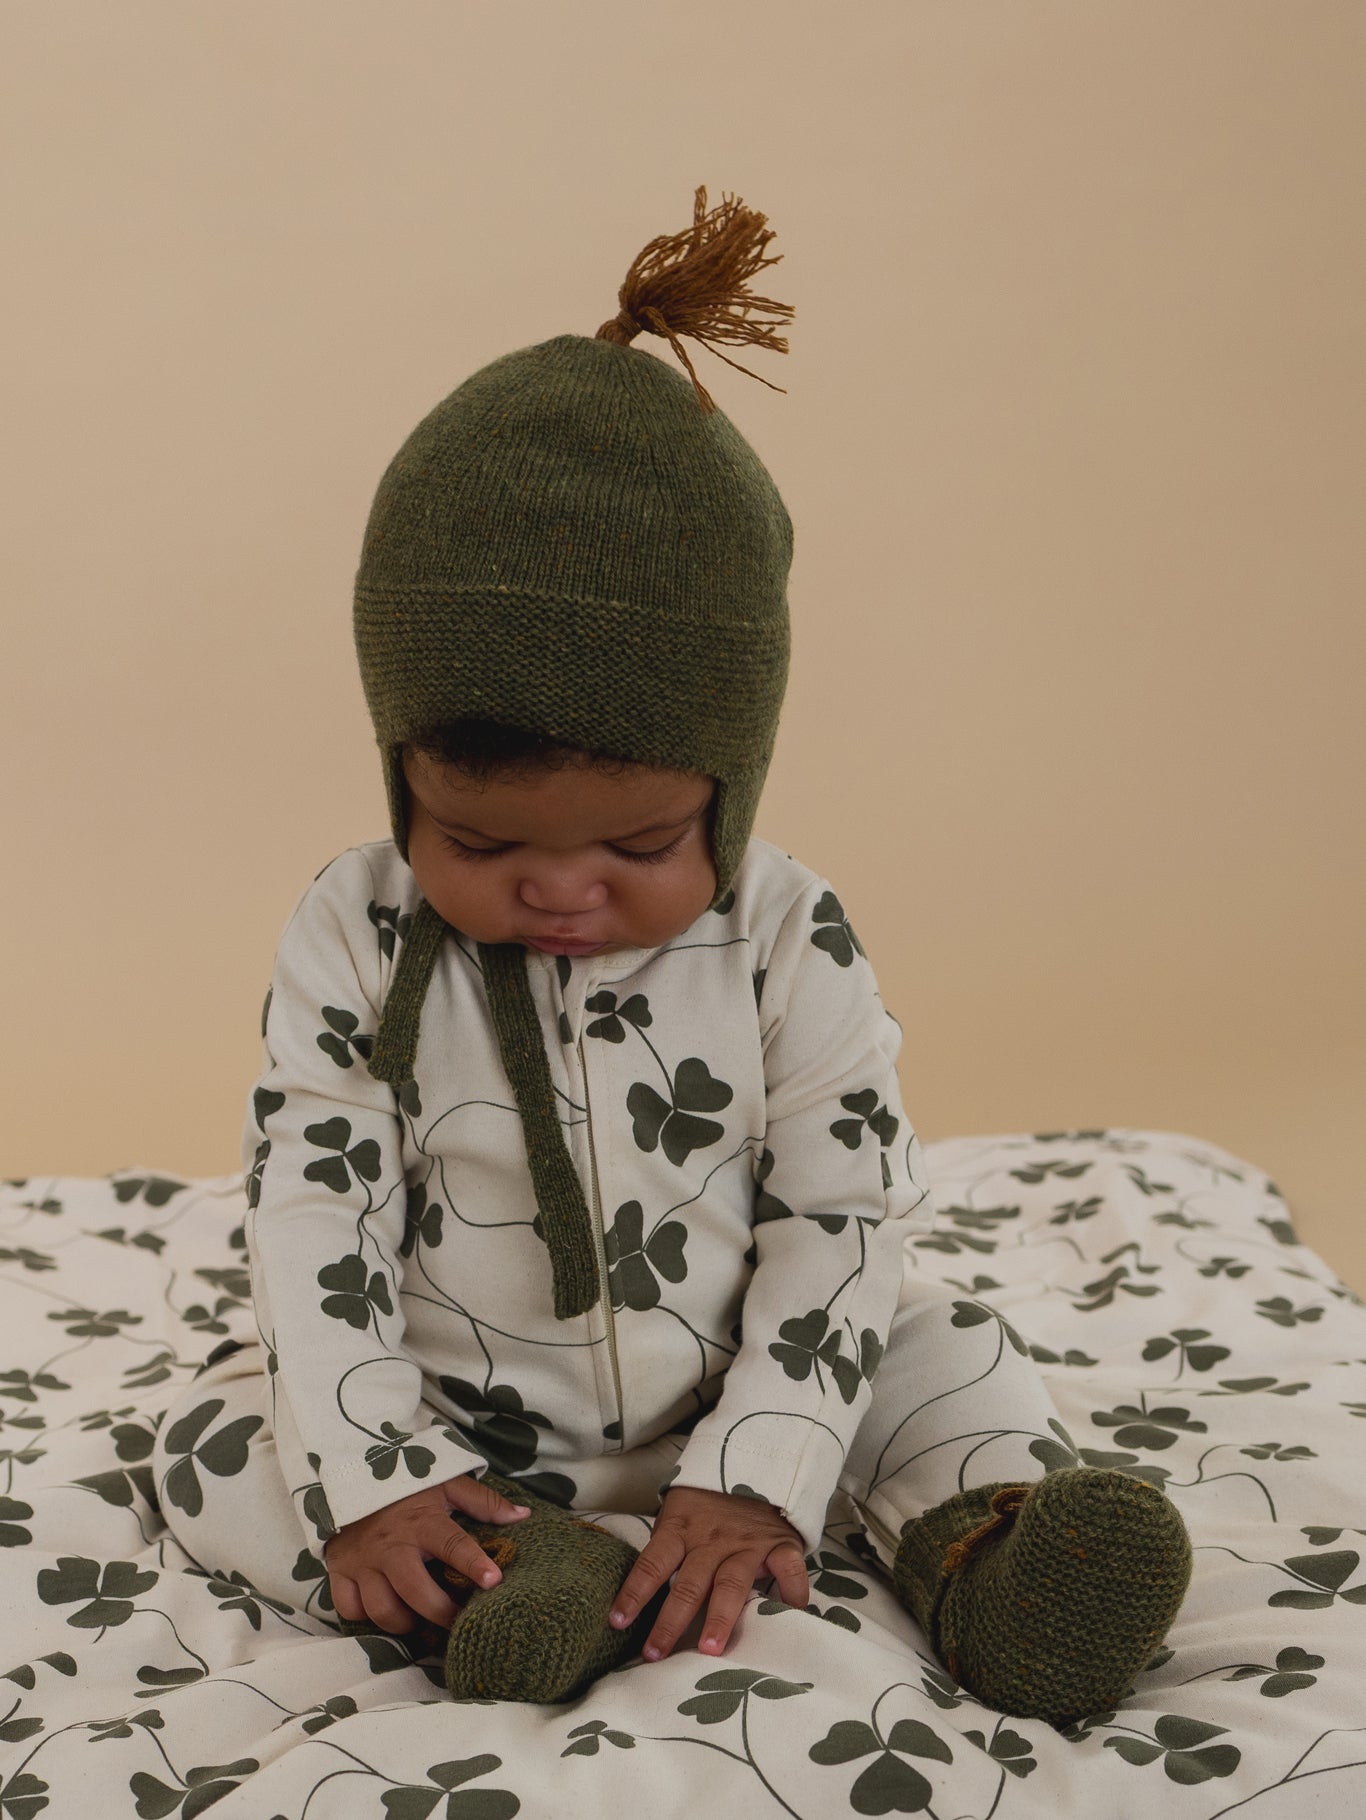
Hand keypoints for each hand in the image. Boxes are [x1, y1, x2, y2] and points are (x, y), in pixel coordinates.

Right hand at [324, 1473, 529, 1633]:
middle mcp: (392, 1545)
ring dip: (404, 1622)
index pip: (453, 1544)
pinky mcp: (341, 1571)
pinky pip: (350, 1608)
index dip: (474, 1563)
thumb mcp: (446, 1483)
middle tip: (457, 1621)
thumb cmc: (408, 1486)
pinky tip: (385, 1610)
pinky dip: (366, 1617)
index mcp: (422, 1521)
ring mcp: (364, 1561)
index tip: (494, 1580)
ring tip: (419, 1620)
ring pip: (382, 1609)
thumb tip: (523, 1515)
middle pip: (415, 1591)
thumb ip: (483, 1502)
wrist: (353, 1475)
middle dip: (440, 1613)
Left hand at [608, 1485, 808, 1660]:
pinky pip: (788, 1571)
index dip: (634, 1593)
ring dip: (719, 1618)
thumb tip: (641, 1592)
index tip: (617, 1623)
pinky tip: (788, 1618)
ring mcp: (747, 1544)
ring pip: (731, 1585)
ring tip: (709, 1649)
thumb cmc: (707, 1500)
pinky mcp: (780, 1545)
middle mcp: (712, 1540)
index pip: (652, 1564)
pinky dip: (791, 1594)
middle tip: (655, 1655)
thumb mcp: (679, 1513)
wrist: (755, 1463)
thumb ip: (667, 1546)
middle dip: (670, 1622)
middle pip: (688, 1585)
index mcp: (681, 1529)